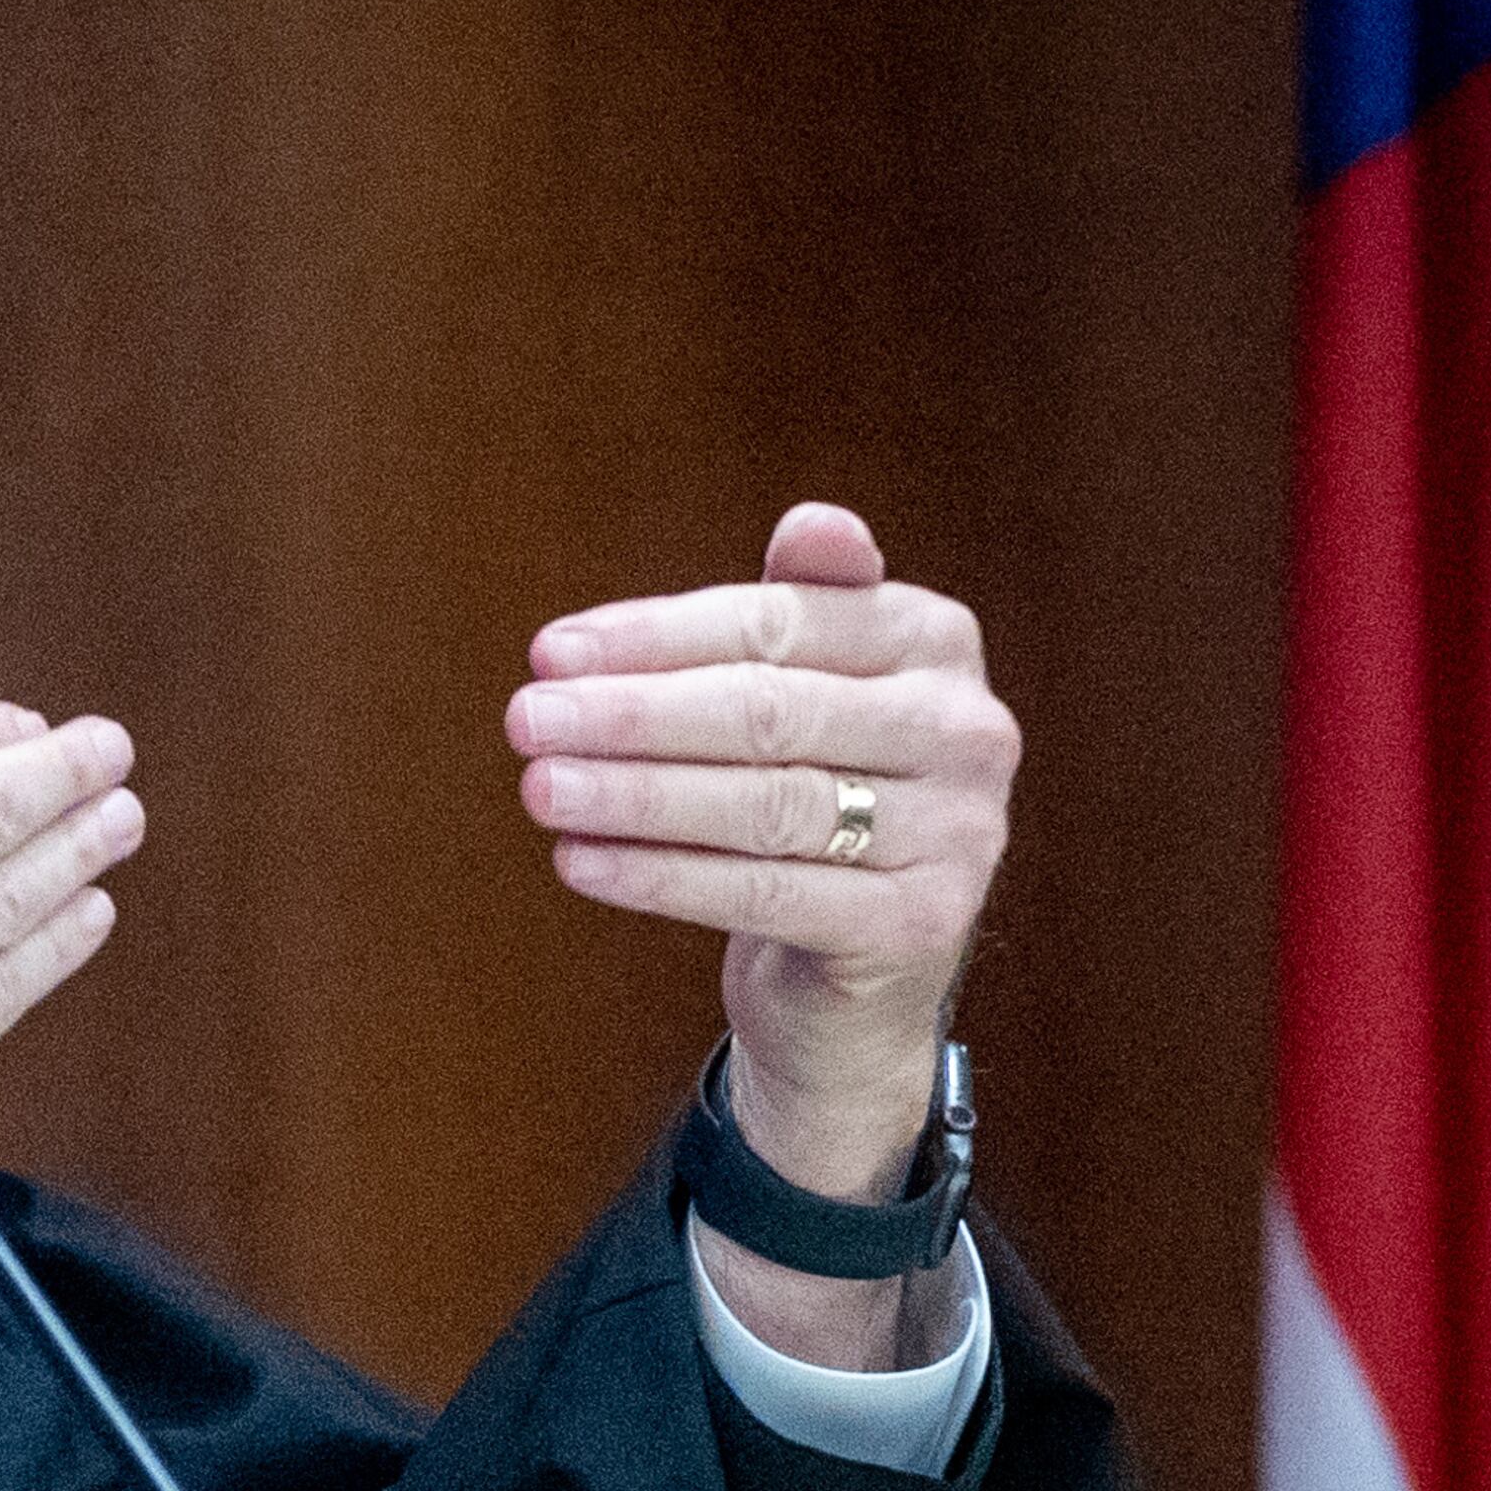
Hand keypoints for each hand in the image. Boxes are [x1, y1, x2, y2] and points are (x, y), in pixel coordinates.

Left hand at [505, 505, 1016, 1357]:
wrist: (856, 969)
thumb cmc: (810, 797)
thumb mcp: (803, 693)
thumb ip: (791, 610)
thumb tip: (814, 521)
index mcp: (935, 641)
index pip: (778, 622)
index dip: (655, 636)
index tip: (549, 652)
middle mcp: (966, 730)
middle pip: (769, 712)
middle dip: (632, 714)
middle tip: (524, 719)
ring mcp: (956, 833)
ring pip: (765, 805)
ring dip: (635, 795)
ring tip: (540, 788)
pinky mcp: (918, 927)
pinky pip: (767, 894)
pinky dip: (662, 877)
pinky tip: (580, 861)